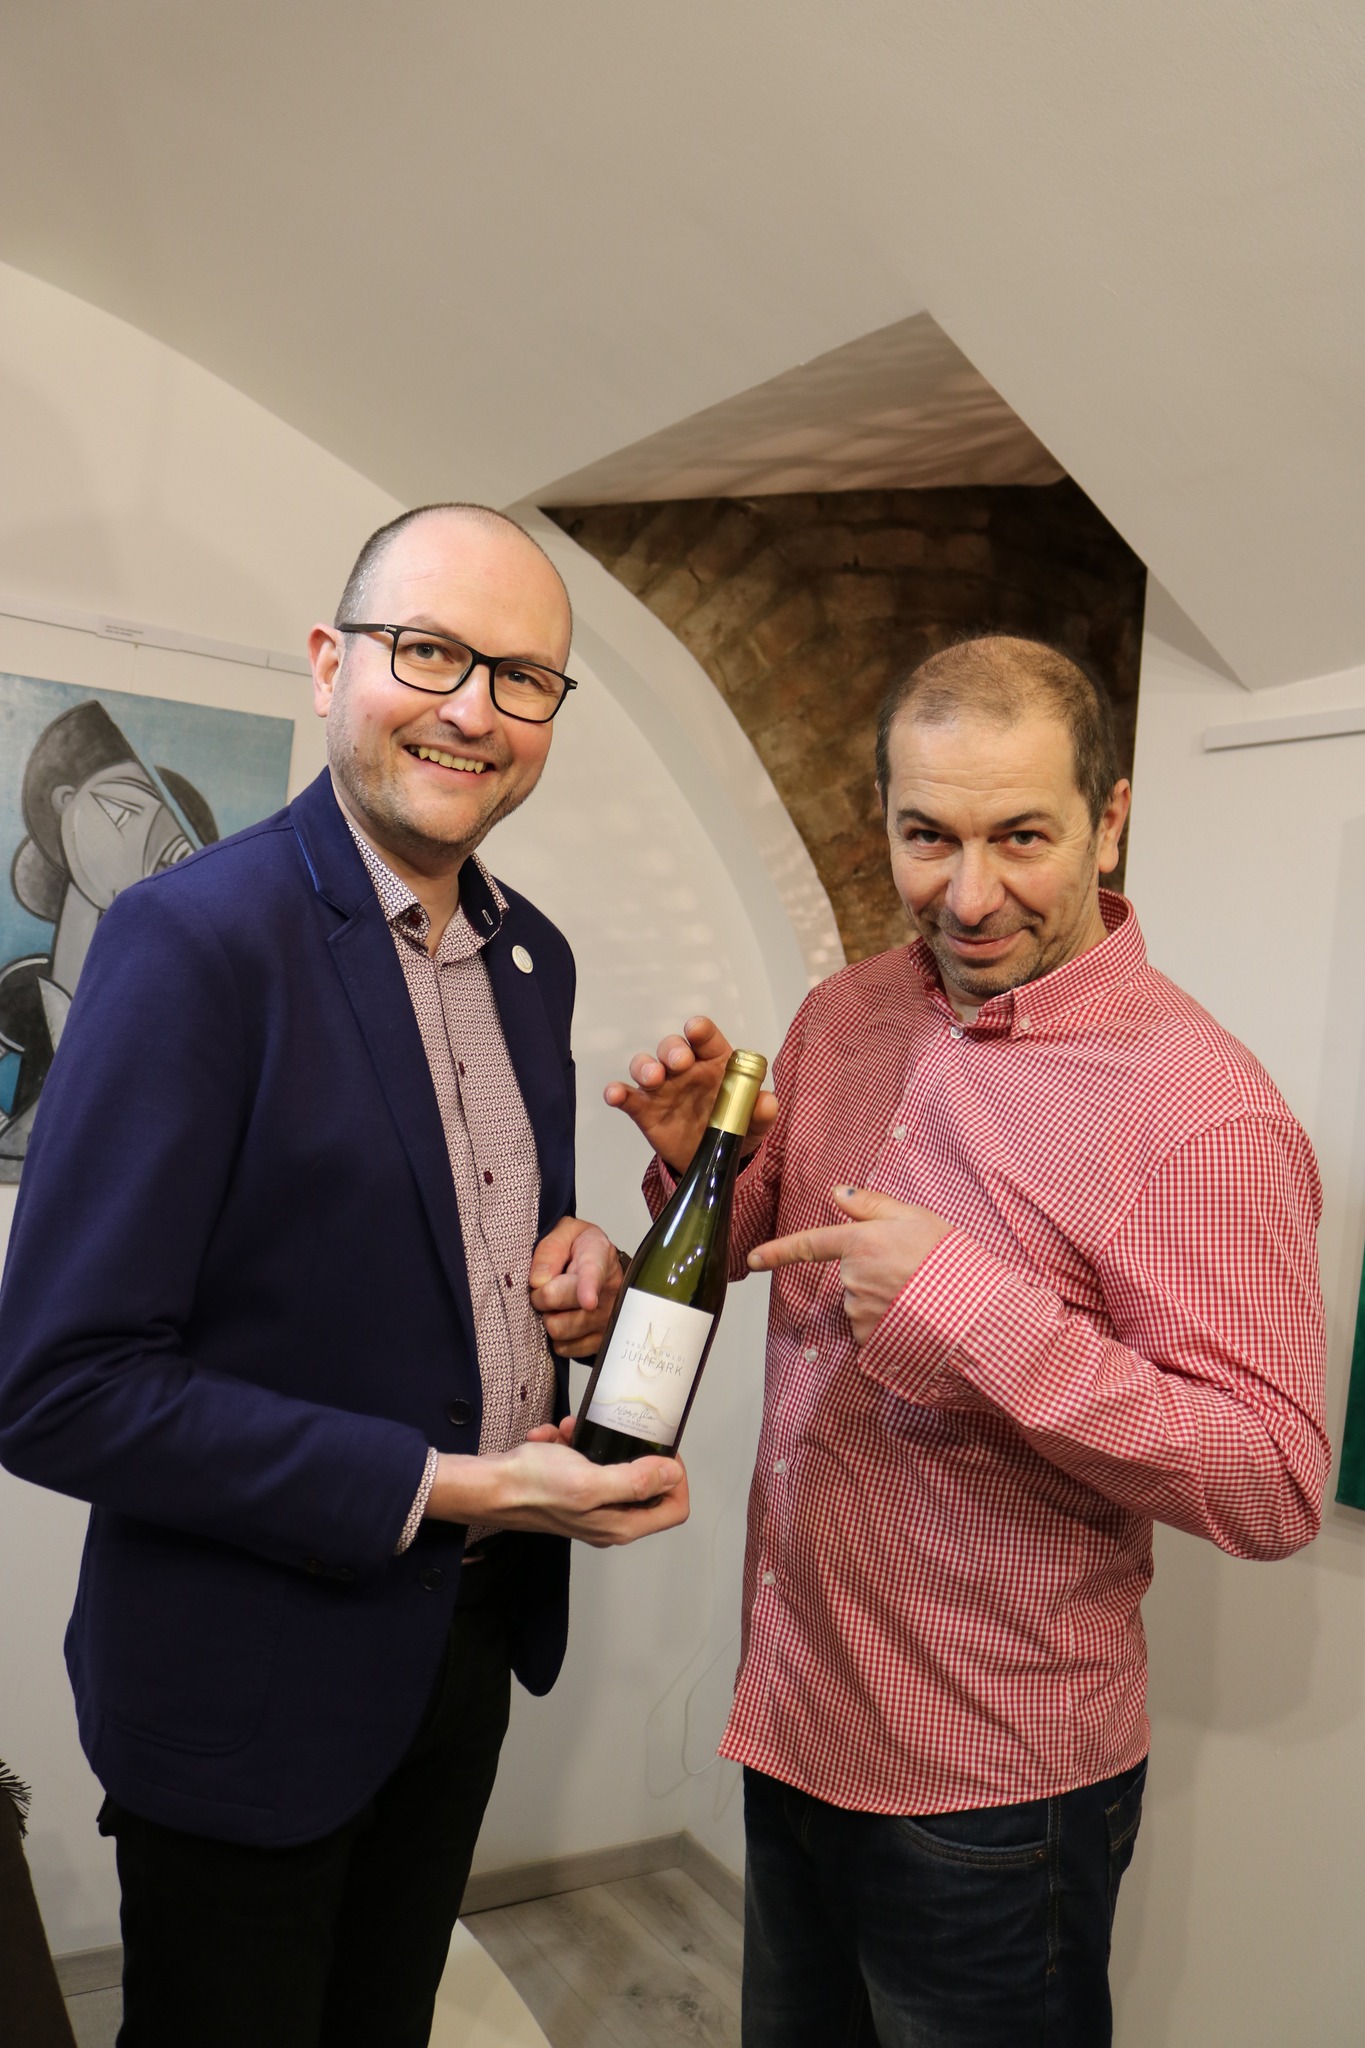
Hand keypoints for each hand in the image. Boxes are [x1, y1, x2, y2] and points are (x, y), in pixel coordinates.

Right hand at [429, 1427, 689, 1547]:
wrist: (489, 1485)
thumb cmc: (533, 1485)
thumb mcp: (591, 1480)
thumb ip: (635, 1481)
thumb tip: (672, 1475)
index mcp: (621, 1524)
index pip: (674, 1508)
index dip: (676, 1477)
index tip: (661, 1449)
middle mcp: (609, 1519)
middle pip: (646, 1484)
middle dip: (628, 1450)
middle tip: (611, 1432)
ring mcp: (589, 1506)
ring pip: (612, 1465)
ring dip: (593, 1441)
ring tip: (570, 1432)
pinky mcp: (571, 1490)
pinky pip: (584, 1460)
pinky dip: (570, 1443)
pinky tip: (552, 1437)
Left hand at [529, 1217, 623, 1357]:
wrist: (599, 1266)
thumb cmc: (578, 1249)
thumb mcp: (564, 1233)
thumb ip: (549, 1251)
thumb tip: (538, 1281)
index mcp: (599, 1256)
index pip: (592, 1273)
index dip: (588, 1288)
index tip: (588, 1301)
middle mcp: (610, 1290)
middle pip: (561, 1304)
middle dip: (541, 1297)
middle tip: (544, 1287)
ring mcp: (607, 1319)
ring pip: (559, 1330)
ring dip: (549, 1317)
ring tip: (557, 1303)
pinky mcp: (600, 1342)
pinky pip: (564, 1348)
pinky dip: (557, 1337)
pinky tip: (565, 1318)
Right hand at [604, 1014, 777, 1173]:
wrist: (714, 1159)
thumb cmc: (735, 1127)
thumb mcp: (754, 1123)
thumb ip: (761, 1112)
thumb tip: (767, 1101)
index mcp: (714, 1062)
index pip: (705, 1037)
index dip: (700, 1030)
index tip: (696, 1030)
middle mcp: (686, 1069)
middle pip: (673, 1047)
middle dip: (673, 1049)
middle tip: (679, 1062)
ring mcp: (663, 1088)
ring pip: (646, 1066)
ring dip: (646, 1067)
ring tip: (653, 1079)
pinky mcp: (645, 1110)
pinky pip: (628, 1097)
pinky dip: (618, 1093)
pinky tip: (614, 1094)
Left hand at [746, 1186, 952, 1343]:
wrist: (975, 1312)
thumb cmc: (949, 1260)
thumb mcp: (917, 1218)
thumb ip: (872, 1205)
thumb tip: (838, 1193)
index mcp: (859, 1243)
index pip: (809, 1244)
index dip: (776, 1251)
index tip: (751, 1259)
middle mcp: (852, 1279)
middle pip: (848, 1273)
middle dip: (871, 1270)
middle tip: (911, 1270)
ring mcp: (859, 1312)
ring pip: (860, 1301)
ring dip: (881, 1298)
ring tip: (917, 1294)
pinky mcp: (870, 1341)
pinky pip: (870, 1328)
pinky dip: (887, 1323)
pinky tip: (912, 1317)